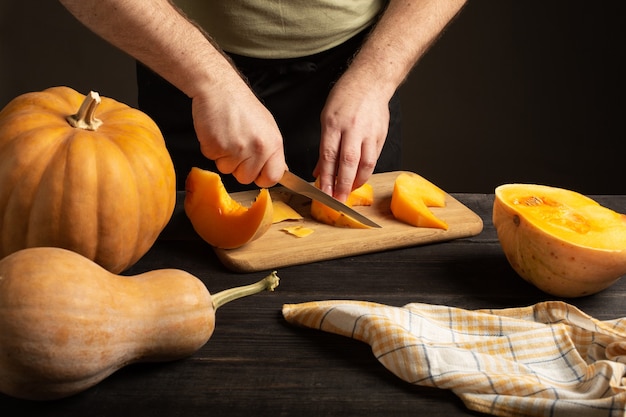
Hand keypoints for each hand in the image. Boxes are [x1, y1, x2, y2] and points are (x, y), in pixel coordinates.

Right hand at [191, 77, 286, 187]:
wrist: (220, 88)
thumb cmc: (241, 105)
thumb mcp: (267, 126)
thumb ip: (272, 151)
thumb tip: (280, 170)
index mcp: (273, 143)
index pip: (273, 177)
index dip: (262, 177)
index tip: (256, 171)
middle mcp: (258, 148)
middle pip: (246, 178)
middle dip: (238, 167)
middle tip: (236, 144)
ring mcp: (237, 148)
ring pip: (227, 170)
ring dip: (223, 157)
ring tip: (227, 135)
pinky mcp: (217, 146)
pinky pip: (212, 159)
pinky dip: (211, 148)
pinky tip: (217, 132)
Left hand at [313, 78, 389, 201]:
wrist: (371, 81)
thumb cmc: (345, 97)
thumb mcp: (327, 118)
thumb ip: (325, 147)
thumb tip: (319, 171)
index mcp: (333, 124)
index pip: (329, 156)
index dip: (326, 177)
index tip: (323, 193)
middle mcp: (352, 129)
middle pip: (347, 162)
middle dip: (342, 184)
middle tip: (337, 200)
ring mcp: (368, 132)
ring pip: (365, 163)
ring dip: (357, 181)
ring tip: (349, 192)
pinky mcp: (381, 134)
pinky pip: (374, 157)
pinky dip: (366, 171)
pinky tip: (360, 179)